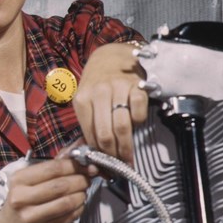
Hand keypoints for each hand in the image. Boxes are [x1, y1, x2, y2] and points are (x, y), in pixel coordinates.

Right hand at [0, 156, 92, 222]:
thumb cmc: (21, 204)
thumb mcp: (26, 183)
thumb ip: (49, 171)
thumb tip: (79, 162)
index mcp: (19, 180)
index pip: (53, 168)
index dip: (74, 165)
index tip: (84, 165)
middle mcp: (22, 198)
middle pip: (62, 185)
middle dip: (80, 180)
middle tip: (86, 179)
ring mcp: (33, 217)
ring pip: (67, 201)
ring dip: (81, 195)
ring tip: (82, 192)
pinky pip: (70, 216)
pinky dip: (79, 208)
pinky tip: (77, 205)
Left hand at [72, 42, 148, 164]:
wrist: (111, 56)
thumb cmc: (97, 84)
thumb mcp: (85, 100)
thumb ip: (87, 125)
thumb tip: (89, 156)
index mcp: (82, 99)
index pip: (90, 134)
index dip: (98, 154)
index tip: (104, 166)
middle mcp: (100, 93)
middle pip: (106, 134)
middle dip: (113, 155)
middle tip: (118, 166)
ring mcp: (119, 88)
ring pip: (123, 126)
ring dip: (126, 146)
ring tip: (127, 157)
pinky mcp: (138, 86)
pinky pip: (139, 113)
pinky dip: (138, 123)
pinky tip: (135, 125)